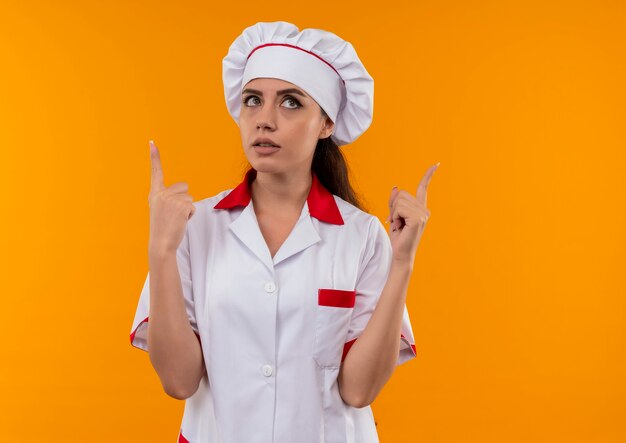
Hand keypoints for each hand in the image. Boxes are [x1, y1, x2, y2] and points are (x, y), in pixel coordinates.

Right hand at [148, 140, 195, 255]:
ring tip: (176, 219)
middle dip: (184, 199)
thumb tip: (182, 196)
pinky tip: (180, 221)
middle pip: (184, 187)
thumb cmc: (162, 228)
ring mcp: (171, 199)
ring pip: (190, 198)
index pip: (156, 172)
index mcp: (154, 193)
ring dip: (187, 209)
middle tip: (173, 214)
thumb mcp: (159, 209)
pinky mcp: (181, 206)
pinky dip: (190, 215)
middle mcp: (161, 193)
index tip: (151, 143)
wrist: (161, 243)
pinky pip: (193, 207)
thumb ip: (166, 198)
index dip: (154, 157)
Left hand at [386, 162, 439, 265]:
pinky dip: (394, 217)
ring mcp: (423, 214)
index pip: (423, 188)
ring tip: (399, 226)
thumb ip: (394, 202)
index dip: (428, 175)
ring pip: (398, 201)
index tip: (436, 164)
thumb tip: (395, 187)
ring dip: (393, 214)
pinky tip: (400, 227)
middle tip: (396, 222)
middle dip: (393, 207)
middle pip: (401, 194)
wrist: (401, 253)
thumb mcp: (394, 216)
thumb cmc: (398, 237)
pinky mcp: (418, 219)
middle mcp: (424, 209)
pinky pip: (398, 209)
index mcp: (420, 208)